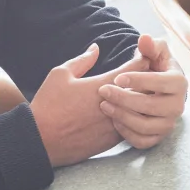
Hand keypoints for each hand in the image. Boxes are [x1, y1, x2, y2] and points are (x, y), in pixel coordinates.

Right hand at [29, 43, 148, 166]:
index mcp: (103, 85)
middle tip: (148, 76)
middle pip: (145, 90)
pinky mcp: (112, 141)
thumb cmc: (48, 105)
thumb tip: (96, 48)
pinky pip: (131, 127)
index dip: (142, 60)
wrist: (41, 141)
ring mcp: (114, 124)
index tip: (142, 57)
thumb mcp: (60, 75)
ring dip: (142, 101)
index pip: (135, 69)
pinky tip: (129, 114)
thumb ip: (82, 60)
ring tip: (143, 95)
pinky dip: (133, 119)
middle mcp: (114, 105)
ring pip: (141, 110)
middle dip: (147, 81)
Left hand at [97, 35, 187, 150]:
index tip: (117, 77)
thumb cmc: (156, 67)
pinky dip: (126, 133)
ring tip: (105, 105)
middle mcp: (178, 106)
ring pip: (144, 126)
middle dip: (123, 98)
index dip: (138, 80)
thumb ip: (150, 45)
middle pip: (150, 106)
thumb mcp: (155, 52)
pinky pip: (141, 141)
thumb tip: (143, 38)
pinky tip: (113, 119)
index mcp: (179, 83)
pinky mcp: (158, 138)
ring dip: (121, 115)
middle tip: (103, 91)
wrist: (159, 91)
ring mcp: (168, 124)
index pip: (160, 82)